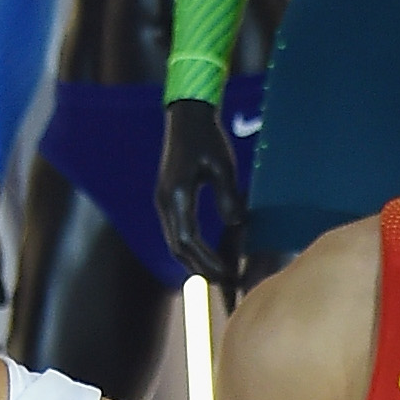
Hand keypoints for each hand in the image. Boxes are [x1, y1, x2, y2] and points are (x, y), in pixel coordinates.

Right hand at [156, 102, 248, 298]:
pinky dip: (191, 248)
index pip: (187, 239)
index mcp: (176, 195)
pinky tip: (208, 255)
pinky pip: (177, 231)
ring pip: (174, 241)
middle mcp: (164, 201)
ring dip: (194, 260)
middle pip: (177, 246)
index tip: (226, 273)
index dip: (206, 260)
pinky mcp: (168, 198)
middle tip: (225, 282)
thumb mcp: (223, 165)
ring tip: (218, 274)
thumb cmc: (207, 138)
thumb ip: (227, 196)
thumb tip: (236, 225)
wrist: (187, 116)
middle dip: (200, 266)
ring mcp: (164, 201)